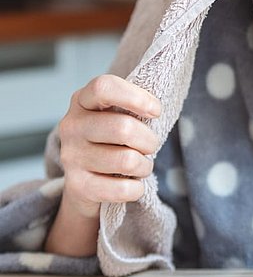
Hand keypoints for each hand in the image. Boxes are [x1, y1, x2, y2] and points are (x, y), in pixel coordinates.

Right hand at [57, 74, 161, 219]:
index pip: (104, 87)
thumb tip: (157, 108)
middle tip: (150, 146)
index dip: (136, 97)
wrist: (86, 184)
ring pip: (127, 160)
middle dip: (149, 140)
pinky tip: (132, 184)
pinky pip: (122, 189)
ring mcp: (71, 156)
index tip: (156, 111)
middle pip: (123, 128)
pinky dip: (137, 189)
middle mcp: (71, 126)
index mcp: (82, 101)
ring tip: (140, 165)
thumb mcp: (118, 115)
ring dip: (145, 166)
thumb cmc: (112, 141)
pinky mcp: (77, 186)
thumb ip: (133, 105)